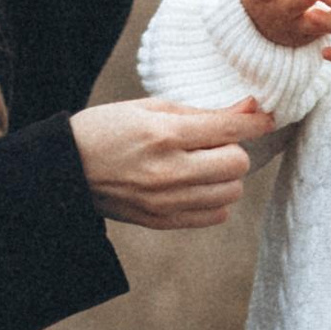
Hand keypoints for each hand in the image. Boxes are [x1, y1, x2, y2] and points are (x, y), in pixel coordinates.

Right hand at [70, 96, 270, 226]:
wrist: (65, 169)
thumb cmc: (108, 128)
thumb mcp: (150, 107)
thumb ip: (202, 111)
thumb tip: (250, 107)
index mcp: (164, 135)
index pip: (229, 130)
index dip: (256, 121)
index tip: (266, 117)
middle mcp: (168, 171)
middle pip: (237, 164)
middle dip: (234, 149)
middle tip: (216, 142)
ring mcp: (166, 201)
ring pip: (231, 193)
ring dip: (226, 176)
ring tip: (204, 164)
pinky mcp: (162, 222)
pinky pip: (214, 216)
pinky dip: (215, 199)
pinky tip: (196, 185)